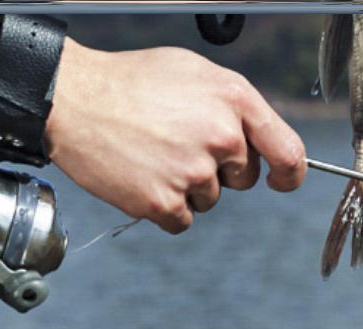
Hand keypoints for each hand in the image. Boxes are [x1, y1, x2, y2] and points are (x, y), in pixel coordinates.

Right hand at [45, 39, 306, 233]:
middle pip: (242, 179)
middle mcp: (221, 137)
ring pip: (209, 200)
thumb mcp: (193, 73)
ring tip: (153, 156)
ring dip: (186, 188)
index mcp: (234, 100)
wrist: (75, 101)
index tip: (280, 181)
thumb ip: (231, 106)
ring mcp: (193, 172)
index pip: (287, 150)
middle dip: (218, 171)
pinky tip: (143, 179)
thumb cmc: (130, 84)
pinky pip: (182, 221)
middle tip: (178, 146)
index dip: (288, 173)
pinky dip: (165, 209)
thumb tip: (253, 138)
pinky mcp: (164, 202)